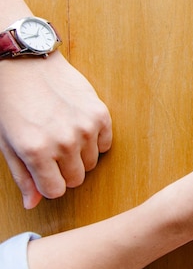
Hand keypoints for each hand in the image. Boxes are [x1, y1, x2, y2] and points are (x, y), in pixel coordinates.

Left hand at [0, 53, 111, 208]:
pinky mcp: (100, 113)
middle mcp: (64, 142)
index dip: (49, 184)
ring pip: (92, 163)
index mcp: (36, 152)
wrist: (27, 65)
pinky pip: (105, 144)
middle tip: (53, 154)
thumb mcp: (8, 143)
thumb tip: (33, 203)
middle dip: (65, 172)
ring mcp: (85, 127)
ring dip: (80, 156)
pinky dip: (95, 141)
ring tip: (64, 137)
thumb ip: (23, 176)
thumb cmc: (10, 102)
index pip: (56, 191)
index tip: (45, 173)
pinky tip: (79, 127)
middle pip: (77, 179)